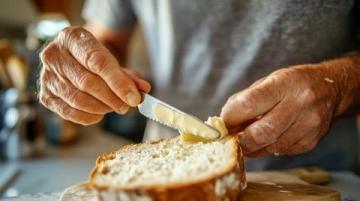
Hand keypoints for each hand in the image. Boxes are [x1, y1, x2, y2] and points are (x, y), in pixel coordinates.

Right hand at [39, 26, 150, 124]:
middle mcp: (53, 55)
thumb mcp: (112, 60)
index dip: (118, 82)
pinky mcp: (45, 95)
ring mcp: (46, 76)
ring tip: (116, 107)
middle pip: (87, 82)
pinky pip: (68, 112)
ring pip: (78, 99)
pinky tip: (100, 114)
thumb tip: (143, 89)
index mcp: (72, 38)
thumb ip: (128, 75)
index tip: (134, 98)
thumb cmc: (94, 58)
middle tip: (127, 106)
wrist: (73, 58)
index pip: (97, 62)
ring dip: (102, 108)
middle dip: (112, 98)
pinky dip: (88, 117)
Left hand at [221, 64, 340, 156]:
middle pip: (259, 133)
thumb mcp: (267, 82)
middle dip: (239, 140)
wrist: (330, 89)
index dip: (230, 117)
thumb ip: (244, 101)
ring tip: (246, 138)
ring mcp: (307, 126)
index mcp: (284, 84)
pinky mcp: (310, 142)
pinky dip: (266, 148)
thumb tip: (223, 123)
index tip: (222, 124)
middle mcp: (299, 104)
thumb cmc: (291, 84)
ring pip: (268, 146)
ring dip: (251, 146)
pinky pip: (279, 151)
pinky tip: (266, 138)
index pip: (248, 104)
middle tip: (231, 138)